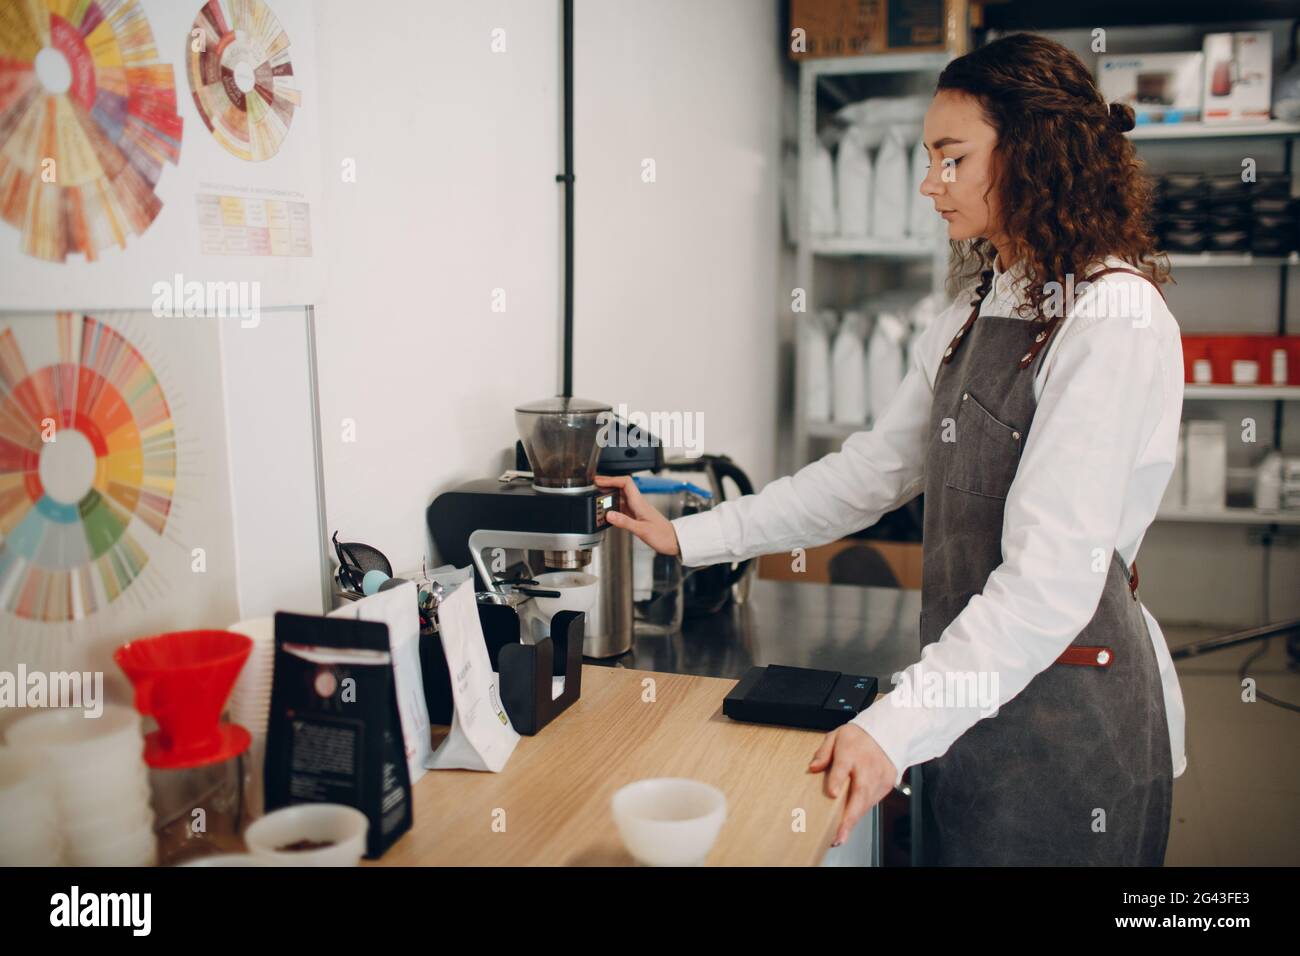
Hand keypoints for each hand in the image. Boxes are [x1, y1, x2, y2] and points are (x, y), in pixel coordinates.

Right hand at [594, 475, 680, 555]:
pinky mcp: (636, 516)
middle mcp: (637, 503)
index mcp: (640, 502)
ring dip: (608, 497)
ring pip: (620, 497)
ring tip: (596, 501)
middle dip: (606, 485)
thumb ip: (625, 522)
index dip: (611, 479)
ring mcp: (636, 509)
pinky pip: (621, 508)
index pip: (625, 482)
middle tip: (593, 487)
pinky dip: (612, 508)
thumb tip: (609, 515)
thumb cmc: (663, 535)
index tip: (599, 481)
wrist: (673, 541)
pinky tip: (606, 513)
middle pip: (620, 487)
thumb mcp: (642, 530)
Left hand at [808, 723, 897, 847]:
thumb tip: (813, 767)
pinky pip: (873, 801)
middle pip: (860, 792)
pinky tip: (851, 821)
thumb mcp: (836, 736)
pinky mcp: (887, 783)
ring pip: (867, 802)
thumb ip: (823, 752)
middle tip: (839, 835)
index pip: (844, 766)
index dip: (838, 780)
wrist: (885, 732)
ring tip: (840, 836)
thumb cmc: (857, 737)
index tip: (833, 793)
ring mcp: (880, 776)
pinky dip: (862, 812)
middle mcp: (867, 766)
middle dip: (849, 816)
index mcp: (851, 751)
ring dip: (854, 820)